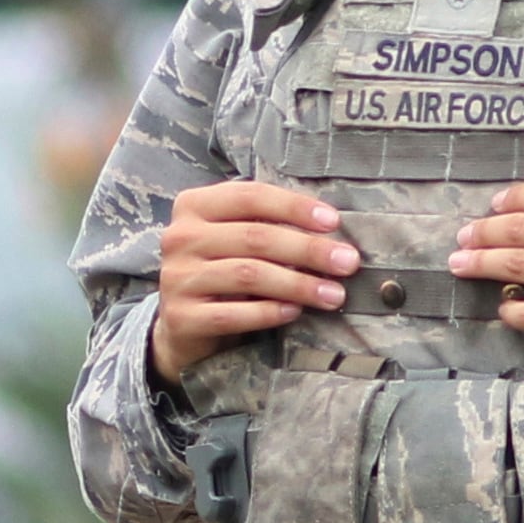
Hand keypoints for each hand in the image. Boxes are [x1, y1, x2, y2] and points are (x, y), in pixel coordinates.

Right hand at [150, 179, 359, 387]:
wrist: (182, 326)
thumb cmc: (222, 272)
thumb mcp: (235, 238)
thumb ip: (266, 225)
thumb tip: (332, 231)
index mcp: (193, 205)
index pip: (250, 196)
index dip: (295, 207)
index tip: (334, 222)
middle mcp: (179, 237)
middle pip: (254, 237)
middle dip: (308, 249)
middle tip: (347, 262)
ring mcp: (176, 278)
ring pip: (248, 275)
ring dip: (299, 284)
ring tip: (334, 294)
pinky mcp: (181, 317)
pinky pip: (233, 314)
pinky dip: (270, 312)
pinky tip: (296, 312)